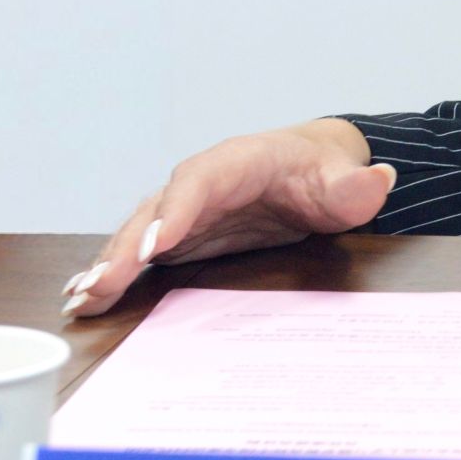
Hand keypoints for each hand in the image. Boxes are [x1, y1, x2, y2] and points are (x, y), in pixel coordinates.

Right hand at [61, 120, 395, 319]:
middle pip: (155, 211)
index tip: (152, 247)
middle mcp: (198, 183)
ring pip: (137, 233)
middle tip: (97, 286)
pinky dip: (113, 272)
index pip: (198, 183)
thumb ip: (356, 186)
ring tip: (79, 298)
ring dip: (107, 264)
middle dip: (124, 249)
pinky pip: (140, 252)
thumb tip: (381, 180)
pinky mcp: (180, 234)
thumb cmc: (324, 171)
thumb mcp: (344, 180)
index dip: (174, 213)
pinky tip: (86, 298)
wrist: (314, 167)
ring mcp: (184, 209)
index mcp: (235, 161)